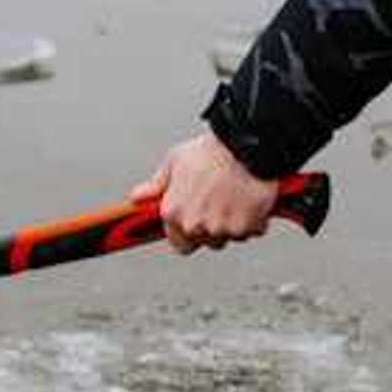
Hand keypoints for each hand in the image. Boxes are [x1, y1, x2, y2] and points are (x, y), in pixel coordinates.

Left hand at [130, 132, 278, 254]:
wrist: (245, 146)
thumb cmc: (211, 152)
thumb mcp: (174, 162)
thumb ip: (156, 185)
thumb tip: (137, 197)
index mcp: (174, 212)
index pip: (179, 244)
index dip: (190, 234)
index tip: (199, 221)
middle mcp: (194, 225)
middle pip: (207, 242)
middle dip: (214, 228)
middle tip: (221, 203)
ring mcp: (220, 229)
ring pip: (229, 237)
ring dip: (234, 224)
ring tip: (236, 198)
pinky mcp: (244, 227)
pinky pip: (251, 231)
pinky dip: (254, 220)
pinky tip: (251, 200)